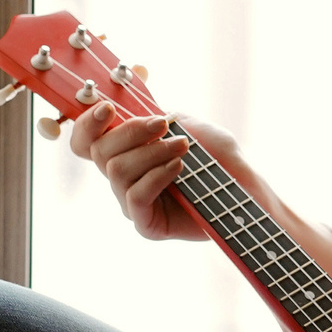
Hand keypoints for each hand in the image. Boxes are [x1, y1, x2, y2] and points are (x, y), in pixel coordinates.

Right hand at [63, 102, 247, 241]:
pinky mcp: (146, 224)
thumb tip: (130, 110)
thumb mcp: (184, 123)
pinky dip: (156, 176)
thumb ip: (153, 115)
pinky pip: (135, 196)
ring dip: (151, 152)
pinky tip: (178, 167)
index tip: (108, 108)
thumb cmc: (216, 155)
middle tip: (163, 125)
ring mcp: (131, 202)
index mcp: (125, 151)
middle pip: (99, 151)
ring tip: (183, 147)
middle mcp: (122, 177)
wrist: (244, 185)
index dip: (87, 123)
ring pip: (117, 171)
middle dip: (131, 131)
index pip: (86, 140)